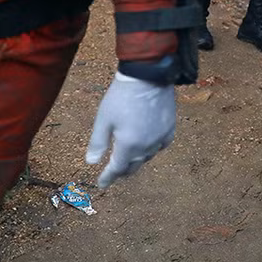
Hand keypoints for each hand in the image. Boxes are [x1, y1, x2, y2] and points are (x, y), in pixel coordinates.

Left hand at [85, 72, 176, 188]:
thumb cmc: (121, 97)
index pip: (117, 168)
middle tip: (114, 173)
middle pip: (133, 166)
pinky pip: (161, 145)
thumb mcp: (103, 119)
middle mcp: (146, 145)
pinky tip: (148, 146)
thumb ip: (98, 143)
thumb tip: (91, 162)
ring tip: (129, 159)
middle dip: (122, 171)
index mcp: (128, 145)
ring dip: (136, 160)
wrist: (148, 77)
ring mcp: (160, 137)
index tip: (102, 184)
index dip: (108, 177)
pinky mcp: (170, 128)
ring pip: (147, 157)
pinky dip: (153, 149)